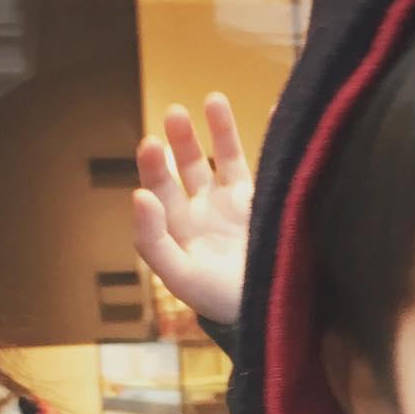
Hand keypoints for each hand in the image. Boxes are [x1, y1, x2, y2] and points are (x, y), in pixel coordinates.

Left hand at [132, 94, 251, 326]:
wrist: (271, 313)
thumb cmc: (221, 300)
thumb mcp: (180, 276)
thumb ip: (154, 240)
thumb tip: (138, 194)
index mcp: (177, 229)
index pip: (157, 188)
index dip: (152, 166)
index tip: (151, 144)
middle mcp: (203, 212)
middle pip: (187, 166)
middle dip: (180, 140)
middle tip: (175, 114)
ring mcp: (235, 205)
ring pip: (223, 158)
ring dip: (217, 129)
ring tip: (213, 99)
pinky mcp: (266, 202)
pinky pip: (264, 163)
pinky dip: (270, 136)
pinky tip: (276, 111)